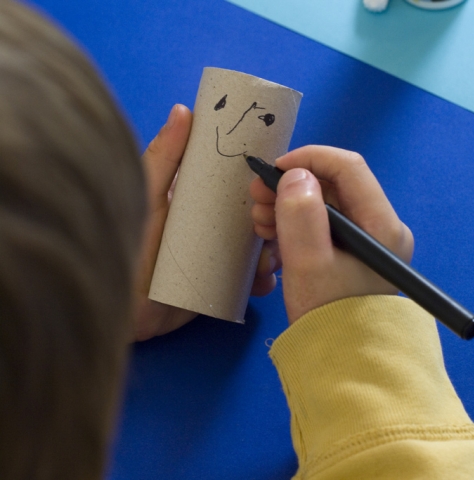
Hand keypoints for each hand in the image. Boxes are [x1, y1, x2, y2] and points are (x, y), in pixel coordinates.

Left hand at [134, 104, 280, 340]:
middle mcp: (214, 226)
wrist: (124, 309)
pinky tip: (263, 283)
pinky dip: (263, 280)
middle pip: (255, 215)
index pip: (236, 183)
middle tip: (273, 228)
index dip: (258, 179)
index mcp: (198, 200)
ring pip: (260, 248)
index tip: (277, 177)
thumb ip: (163, 159)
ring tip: (268, 262)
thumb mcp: (148, 199)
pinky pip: (252, 280)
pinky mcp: (223, 285)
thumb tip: (184, 110)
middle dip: (273, 220)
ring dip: (273, 251)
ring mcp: (220, 256)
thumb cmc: (130, 245)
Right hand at [250, 146, 413, 323]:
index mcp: (380, 225)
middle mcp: (376, 227)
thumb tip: (294, 176)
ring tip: (259, 222)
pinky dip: (292, 226)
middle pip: (331, 187)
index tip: (273, 169)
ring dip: (286, 207)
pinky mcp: (346, 255)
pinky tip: (270, 237)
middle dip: (290, 187)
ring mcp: (361, 242)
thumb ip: (302, 217)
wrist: (341, 363)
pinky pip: (317, 227)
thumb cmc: (328, 315)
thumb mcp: (309, 265)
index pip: (348, 168)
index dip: (309, 159)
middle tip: (255, 197)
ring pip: (320, 206)